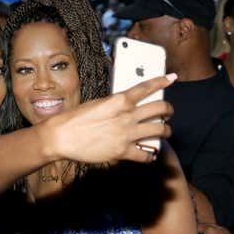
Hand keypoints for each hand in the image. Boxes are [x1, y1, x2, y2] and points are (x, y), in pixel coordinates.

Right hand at [42, 74, 175, 162]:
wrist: (62, 137)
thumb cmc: (75, 119)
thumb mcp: (98, 103)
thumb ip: (115, 104)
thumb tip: (127, 106)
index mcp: (119, 100)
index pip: (147, 87)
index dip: (162, 81)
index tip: (171, 78)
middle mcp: (127, 115)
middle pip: (161, 109)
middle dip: (168, 110)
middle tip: (167, 112)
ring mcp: (127, 134)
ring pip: (161, 130)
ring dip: (165, 130)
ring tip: (163, 132)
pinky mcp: (123, 152)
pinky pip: (147, 154)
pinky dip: (150, 155)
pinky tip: (149, 154)